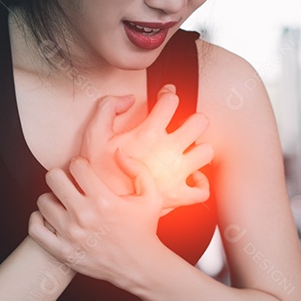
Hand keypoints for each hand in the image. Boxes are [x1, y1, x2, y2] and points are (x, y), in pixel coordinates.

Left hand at [28, 152, 162, 290]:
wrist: (140, 266)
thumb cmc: (144, 229)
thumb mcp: (151, 197)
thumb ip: (138, 169)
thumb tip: (117, 151)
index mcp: (103, 200)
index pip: (75, 165)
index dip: (79, 164)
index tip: (83, 172)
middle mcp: (84, 215)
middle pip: (53, 178)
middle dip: (60, 176)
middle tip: (68, 184)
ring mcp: (70, 235)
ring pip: (42, 202)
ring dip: (52, 199)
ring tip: (63, 204)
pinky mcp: (62, 251)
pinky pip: (35, 229)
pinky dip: (37, 220)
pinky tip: (50, 218)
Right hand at [80, 84, 213, 213]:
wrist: (100, 206)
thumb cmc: (97, 172)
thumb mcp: (94, 134)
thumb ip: (107, 107)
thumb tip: (128, 99)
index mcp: (148, 134)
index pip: (171, 101)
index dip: (168, 95)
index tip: (164, 98)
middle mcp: (167, 152)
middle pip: (200, 123)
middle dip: (191, 119)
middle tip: (180, 125)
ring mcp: (176, 175)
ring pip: (206, 152)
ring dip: (198, 148)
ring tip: (186, 149)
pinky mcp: (178, 196)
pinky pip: (202, 189)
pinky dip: (200, 182)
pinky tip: (190, 177)